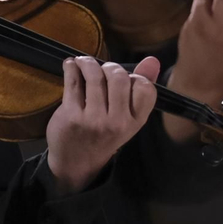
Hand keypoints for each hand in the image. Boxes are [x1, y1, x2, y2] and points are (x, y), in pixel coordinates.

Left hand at [45, 56, 158, 193]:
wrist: (75, 163)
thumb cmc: (104, 136)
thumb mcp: (126, 118)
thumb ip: (139, 89)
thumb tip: (153, 60)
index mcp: (135, 122)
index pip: (145, 88)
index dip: (135, 76)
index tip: (124, 77)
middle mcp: (117, 122)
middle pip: (119, 77)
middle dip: (109, 67)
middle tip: (101, 69)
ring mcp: (94, 119)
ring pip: (95, 76)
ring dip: (87, 63)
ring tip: (83, 63)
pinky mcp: (71, 115)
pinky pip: (73, 81)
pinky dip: (71, 67)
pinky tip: (70, 66)